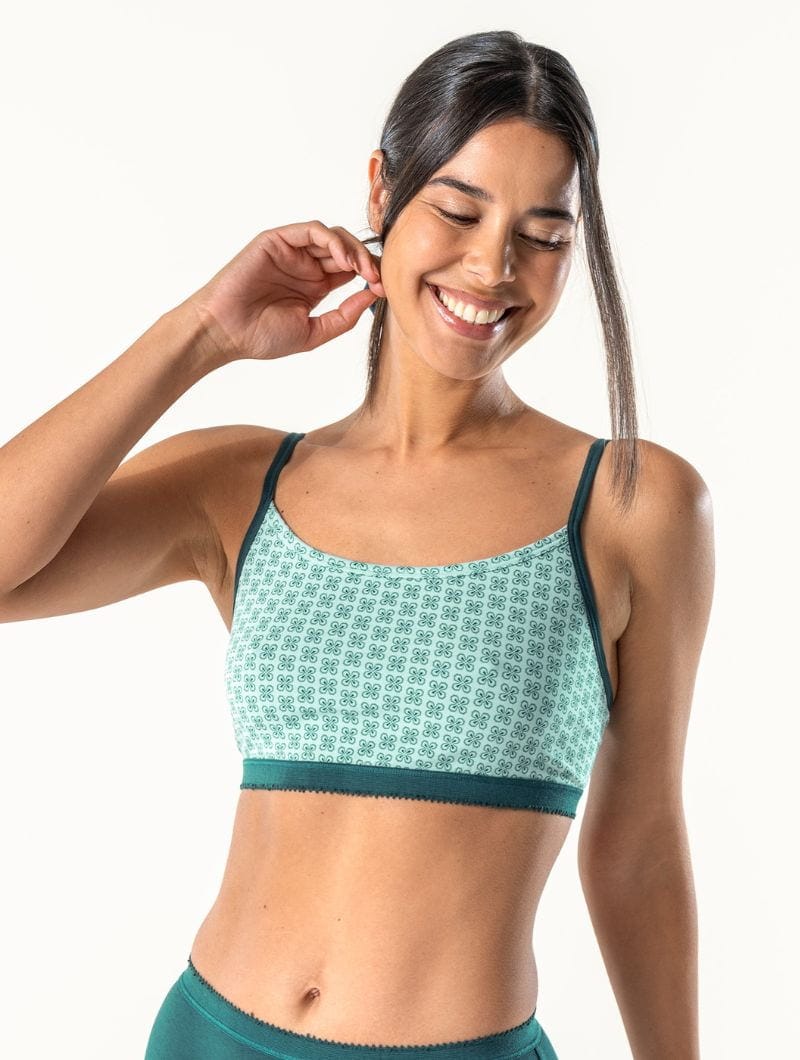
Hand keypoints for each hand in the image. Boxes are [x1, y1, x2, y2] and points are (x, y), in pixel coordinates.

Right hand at [180, 221, 385, 362]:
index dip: (371, 275)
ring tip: (363, 270)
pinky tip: (343, 260)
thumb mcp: (314, 333)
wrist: (226, 332)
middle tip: (378, 278)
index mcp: (316, 286)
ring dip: (353, 249)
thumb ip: (344, 316)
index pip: (352, 270)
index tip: (384, 289)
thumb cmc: (261, 337)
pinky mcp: (278, 240)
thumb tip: (372, 298)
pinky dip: (332, 240)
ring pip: (333, 237)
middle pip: (347, 250)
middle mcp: (306, 265)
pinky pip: (311, 230)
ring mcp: (292, 252)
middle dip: (367, 261)